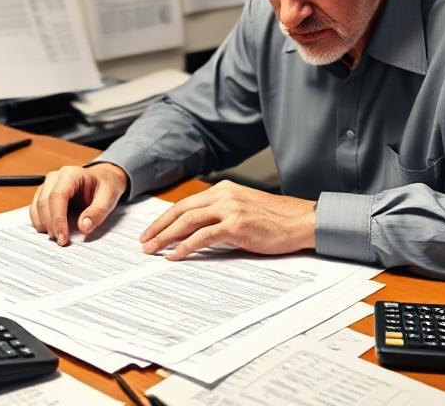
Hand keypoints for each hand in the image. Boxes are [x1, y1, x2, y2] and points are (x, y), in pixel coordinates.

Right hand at [29, 163, 128, 245]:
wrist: (104, 178)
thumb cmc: (106, 185)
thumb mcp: (109, 198)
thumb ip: (97, 213)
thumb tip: (83, 227)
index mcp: (72, 174)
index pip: (58, 196)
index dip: (58, 219)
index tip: (63, 236)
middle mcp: (56, 177)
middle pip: (44, 202)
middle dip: (50, 224)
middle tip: (61, 241)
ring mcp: (48, 185)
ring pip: (37, 206)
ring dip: (43, 224)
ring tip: (56, 237)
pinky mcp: (45, 194)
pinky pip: (36, 208)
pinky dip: (39, 221)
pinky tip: (49, 231)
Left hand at [140, 180, 315, 260]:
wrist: (301, 221)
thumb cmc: (276, 219)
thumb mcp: (244, 209)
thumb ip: (222, 214)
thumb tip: (198, 231)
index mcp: (224, 189)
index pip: (186, 203)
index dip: (165, 218)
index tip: (151, 230)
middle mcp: (224, 195)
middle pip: (181, 210)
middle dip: (158, 227)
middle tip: (143, 242)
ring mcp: (230, 209)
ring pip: (187, 221)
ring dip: (166, 237)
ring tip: (152, 249)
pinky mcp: (236, 225)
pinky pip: (203, 236)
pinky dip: (185, 246)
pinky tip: (175, 255)